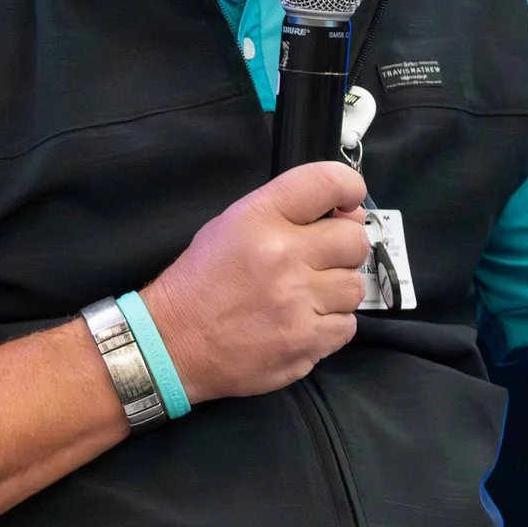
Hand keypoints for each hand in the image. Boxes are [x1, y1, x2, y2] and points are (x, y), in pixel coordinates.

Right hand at [140, 162, 370, 403]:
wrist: (172, 343)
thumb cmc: (201, 281)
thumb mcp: (230, 226)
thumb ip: (284, 212)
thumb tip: (348, 215)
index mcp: (259, 218)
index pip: (326, 182)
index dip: (349, 187)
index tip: (349, 201)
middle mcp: (283, 256)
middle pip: (354, 241)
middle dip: (343, 249)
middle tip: (321, 261)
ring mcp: (297, 303)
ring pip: (355, 287)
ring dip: (337, 291)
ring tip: (307, 296)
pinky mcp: (304, 342)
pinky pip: (347, 326)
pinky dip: (331, 325)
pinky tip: (303, 322)